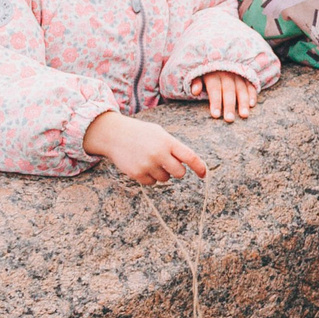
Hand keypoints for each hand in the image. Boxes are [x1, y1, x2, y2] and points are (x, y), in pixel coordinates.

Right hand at [81, 110, 208, 183]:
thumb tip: (188, 163)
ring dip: (162, 173)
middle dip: (177, 171)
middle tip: (169, 164)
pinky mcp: (137, 173)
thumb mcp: (160, 134)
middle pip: (179, 173)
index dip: (199, 167)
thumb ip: (174, 147)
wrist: (115, 135)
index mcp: (168, 142)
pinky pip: (152, 183)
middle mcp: (159, 154)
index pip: (190, 157)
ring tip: (151, 161)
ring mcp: (147, 165)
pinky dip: (150, 178)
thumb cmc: (141, 133)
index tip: (203, 174)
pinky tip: (142, 166)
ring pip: (165, 179)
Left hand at [190, 70, 258, 119]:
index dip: (215, 102)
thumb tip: (195, 91)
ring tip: (244, 115)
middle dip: (229, 105)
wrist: (219, 56)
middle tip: (229, 119)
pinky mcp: (246, 76)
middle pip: (229, 91)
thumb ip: (196, 82)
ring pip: (242, 89)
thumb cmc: (206, 71)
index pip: (214, 89)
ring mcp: (238, 75)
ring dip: (243, 102)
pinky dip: (252, 94)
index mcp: (213, 74)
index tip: (215, 115)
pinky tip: (252, 105)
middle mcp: (227, 74)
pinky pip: (250, 85)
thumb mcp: (198, 74)